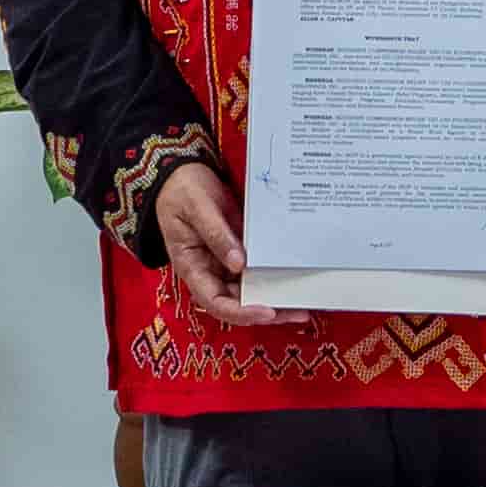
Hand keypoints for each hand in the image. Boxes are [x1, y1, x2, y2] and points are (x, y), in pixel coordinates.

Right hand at [148, 161, 286, 330]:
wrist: (182, 174)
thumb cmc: (181, 191)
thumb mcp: (196, 208)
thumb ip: (216, 235)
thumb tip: (238, 264)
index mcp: (192, 267)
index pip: (215, 302)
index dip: (241, 312)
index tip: (267, 311)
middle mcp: (210, 271)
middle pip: (239, 302)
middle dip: (268, 311)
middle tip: (298, 312)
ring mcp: (226, 262)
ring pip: (251, 290)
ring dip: (275, 297)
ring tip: (303, 302)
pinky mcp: (239, 251)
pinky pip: (257, 269)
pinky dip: (275, 275)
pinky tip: (295, 275)